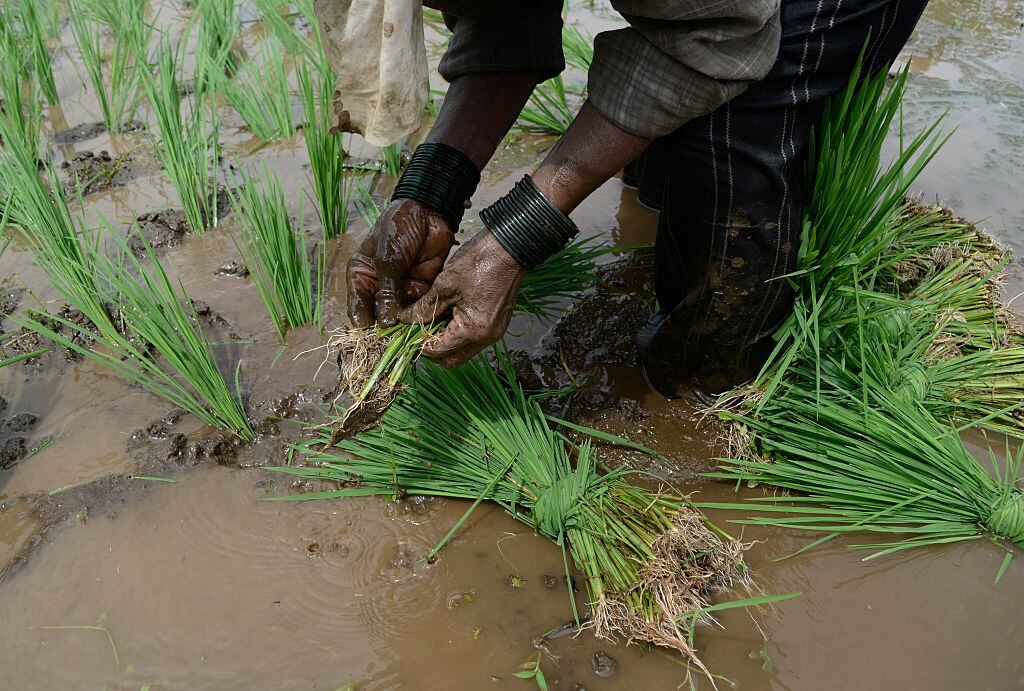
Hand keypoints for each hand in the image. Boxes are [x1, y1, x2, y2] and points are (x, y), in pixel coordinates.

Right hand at [346, 199, 454, 327]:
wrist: (428, 212)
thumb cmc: (399, 229)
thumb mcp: (388, 258)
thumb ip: (387, 290)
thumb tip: (384, 322)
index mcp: (362, 276)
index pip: (358, 306)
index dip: (363, 321)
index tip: (369, 332)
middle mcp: (379, 286)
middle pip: (379, 315)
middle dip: (385, 326)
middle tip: (391, 337)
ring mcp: (401, 289)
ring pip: (400, 315)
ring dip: (405, 322)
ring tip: (409, 328)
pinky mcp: (421, 288)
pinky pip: (420, 307)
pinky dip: (423, 313)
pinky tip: (426, 320)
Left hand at [399, 231, 525, 367]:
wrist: (509, 249)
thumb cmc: (478, 264)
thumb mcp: (445, 285)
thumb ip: (424, 308)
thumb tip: (405, 320)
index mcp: (472, 331)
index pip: (438, 352)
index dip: (419, 345)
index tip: (406, 333)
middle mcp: (486, 338)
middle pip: (452, 360)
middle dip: (432, 350)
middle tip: (417, 333)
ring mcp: (494, 332)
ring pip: (463, 351)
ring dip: (445, 342)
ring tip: (432, 322)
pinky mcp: (497, 324)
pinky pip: (473, 339)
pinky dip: (458, 333)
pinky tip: (448, 316)